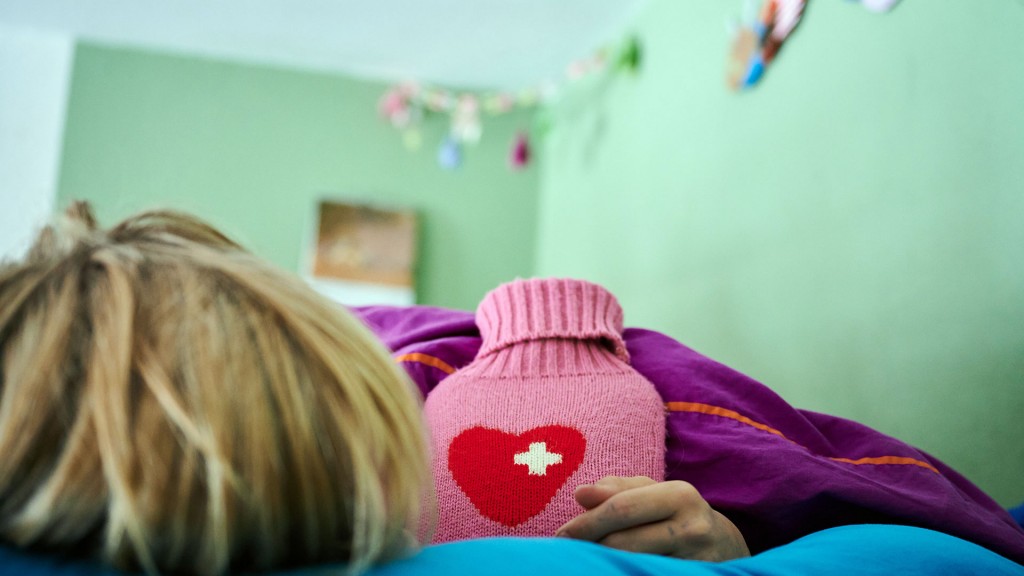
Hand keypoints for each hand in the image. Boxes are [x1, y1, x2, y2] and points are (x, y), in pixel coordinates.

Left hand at [555, 476, 749, 561]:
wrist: (727, 548)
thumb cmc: (677, 514)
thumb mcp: (654, 493)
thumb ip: (617, 490)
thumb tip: (581, 494)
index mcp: (679, 496)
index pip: (621, 509)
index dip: (586, 523)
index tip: (561, 534)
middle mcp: (692, 528)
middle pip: (623, 543)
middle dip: (589, 546)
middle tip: (565, 551)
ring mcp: (694, 562)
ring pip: (632, 566)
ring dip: (603, 564)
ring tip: (587, 560)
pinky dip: (624, 573)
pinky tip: (613, 569)